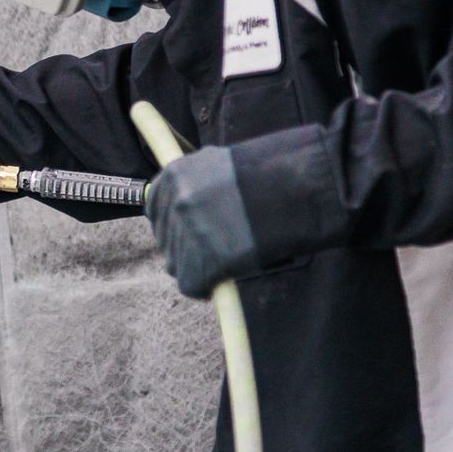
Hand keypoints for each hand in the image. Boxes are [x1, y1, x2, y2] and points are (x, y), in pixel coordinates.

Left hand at [145, 146, 261, 298]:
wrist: (296, 190)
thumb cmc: (269, 175)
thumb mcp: (221, 164)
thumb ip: (196, 182)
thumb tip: (185, 202)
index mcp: (175, 176)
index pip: (156, 207)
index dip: (175, 221)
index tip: (191, 229)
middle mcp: (175, 203)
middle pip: (166, 238)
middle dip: (186, 245)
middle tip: (214, 247)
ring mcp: (186, 233)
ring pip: (177, 263)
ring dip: (196, 265)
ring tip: (224, 261)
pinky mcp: (200, 263)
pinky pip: (192, 284)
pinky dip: (205, 286)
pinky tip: (222, 279)